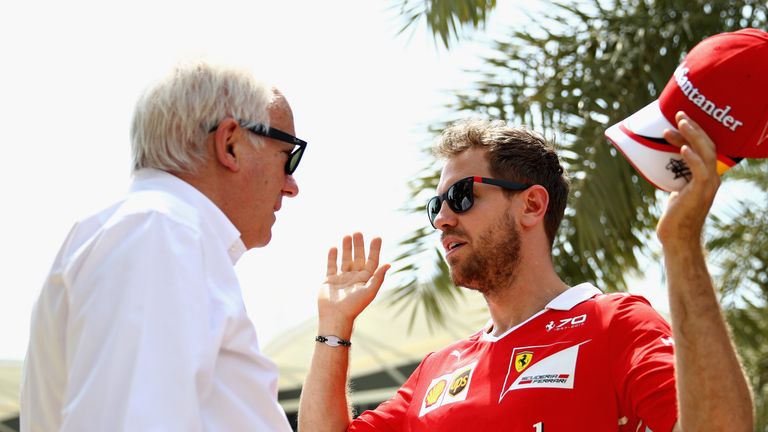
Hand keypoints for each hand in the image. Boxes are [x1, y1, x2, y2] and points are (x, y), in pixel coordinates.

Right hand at [318, 233, 389, 331]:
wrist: (335, 317)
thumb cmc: (354, 306)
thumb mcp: (369, 291)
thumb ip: (378, 277)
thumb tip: (389, 263)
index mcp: (365, 280)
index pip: (372, 261)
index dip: (374, 249)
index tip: (376, 237)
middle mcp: (354, 277)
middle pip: (358, 257)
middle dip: (359, 245)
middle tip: (358, 232)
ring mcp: (342, 278)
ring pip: (345, 259)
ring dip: (346, 248)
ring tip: (347, 235)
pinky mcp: (329, 280)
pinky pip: (331, 265)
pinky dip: (332, 257)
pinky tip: (334, 247)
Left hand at [657, 111, 720, 245]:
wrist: (677, 236)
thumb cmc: (674, 215)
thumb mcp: (675, 189)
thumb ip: (676, 175)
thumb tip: (661, 161)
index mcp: (707, 175)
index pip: (705, 147)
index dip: (694, 131)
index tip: (680, 119)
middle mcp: (711, 177)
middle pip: (708, 145)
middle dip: (694, 127)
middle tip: (679, 113)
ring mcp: (708, 185)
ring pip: (705, 153)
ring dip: (692, 136)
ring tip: (679, 123)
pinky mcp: (699, 192)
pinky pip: (699, 170)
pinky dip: (691, 157)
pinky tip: (681, 147)